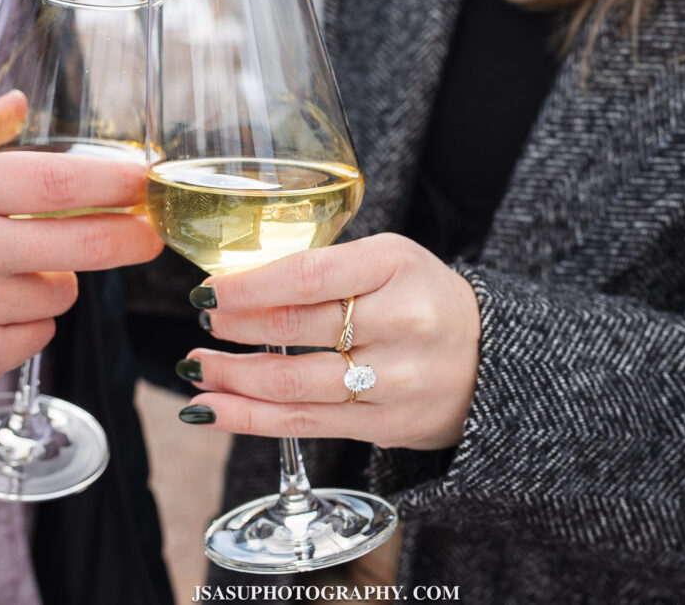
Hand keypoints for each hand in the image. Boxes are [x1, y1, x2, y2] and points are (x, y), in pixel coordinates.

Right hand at [0, 92, 162, 406]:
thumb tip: (18, 103)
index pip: (53, 182)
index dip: (112, 183)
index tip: (144, 182)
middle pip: (82, 242)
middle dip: (130, 238)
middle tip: (148, 235)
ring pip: (62, 293)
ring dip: (50, 285)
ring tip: (1, 280)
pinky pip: (41, 334)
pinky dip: (26, 326)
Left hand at [180, 233, 480, 449]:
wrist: (489, 359)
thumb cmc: (421, 298)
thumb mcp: (388, 260)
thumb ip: (324, 268)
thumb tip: (236, 286)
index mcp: (396, 265)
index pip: (309, 276)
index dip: (248, 287)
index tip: (208, 291)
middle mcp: (402, 322)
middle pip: (298, 329)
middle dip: (236, 327)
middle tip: (202, 321)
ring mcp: (395, 380)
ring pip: (294, 384)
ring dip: (232, 378)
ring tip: (196, 369)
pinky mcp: (384, 425)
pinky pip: (304, 424)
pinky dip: (249, 419)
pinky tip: (212, 410)